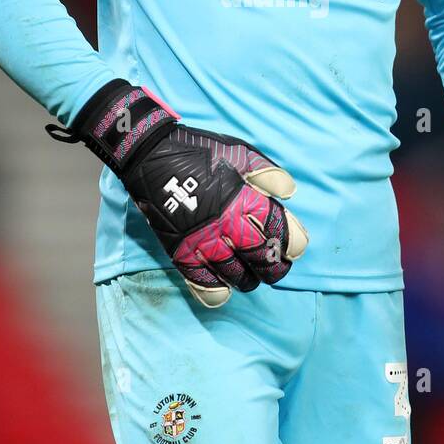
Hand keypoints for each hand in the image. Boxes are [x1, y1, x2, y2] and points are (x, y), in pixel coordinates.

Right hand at [47, 81, 307, 305]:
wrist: (151, 156)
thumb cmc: (199, 152)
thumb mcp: (239, 152)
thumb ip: (267, 173)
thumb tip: (289, 193)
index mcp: (244, 200)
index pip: (279, 233)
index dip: (291, 244)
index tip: (292, 248)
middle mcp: (225, 225)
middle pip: (261, 259)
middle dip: (274, 267)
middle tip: (275, 267)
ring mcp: (201, 240)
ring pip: (235, 275)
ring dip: (248, 279)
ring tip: (251, 276)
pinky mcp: (179, 251)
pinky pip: (201, 282)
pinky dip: (216, 291)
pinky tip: (224, 289)